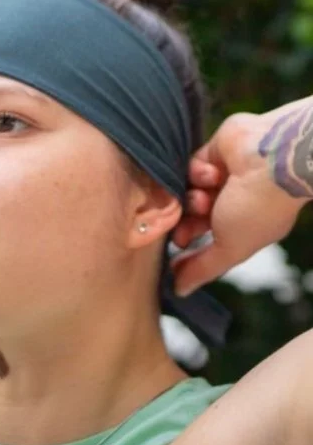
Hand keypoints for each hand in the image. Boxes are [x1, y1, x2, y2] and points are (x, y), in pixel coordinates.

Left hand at [172, 113, 305, 295]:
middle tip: (182, 231)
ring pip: (188, 191)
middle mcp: (232, 202)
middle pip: (192, 216)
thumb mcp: (230, 247)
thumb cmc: (258, 207)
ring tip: (206, 197)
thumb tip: (181, 291)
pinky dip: (198, 172)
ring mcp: (223, 176)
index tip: (174, 255)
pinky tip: (214, 171)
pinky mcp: (213, 153)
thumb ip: (203, 268)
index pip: (207, 239)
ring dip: (194, 197)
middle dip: (186, 223)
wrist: (271, 159)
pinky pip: (191, 166)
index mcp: (243, 226)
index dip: (189, 245)